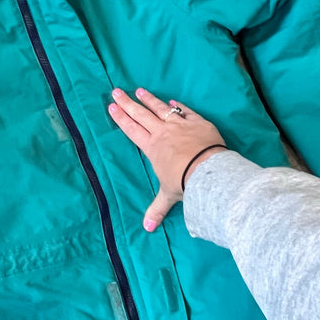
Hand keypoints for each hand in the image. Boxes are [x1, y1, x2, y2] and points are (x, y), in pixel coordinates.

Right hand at [107, 87, 226, 231]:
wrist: (208, 170)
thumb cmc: (184, 181)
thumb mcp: (168, 196)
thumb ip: (157, 209)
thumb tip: (147, 229)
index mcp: (152, 147)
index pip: (132, 129)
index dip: (121, 118)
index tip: (111, 107)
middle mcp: (163, 133)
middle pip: (141, 114)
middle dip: (128, 103)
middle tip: (116, 91)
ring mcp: (180, 125)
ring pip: (161, 108)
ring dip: (150, 99)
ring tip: (140, 90)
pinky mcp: (198, 122)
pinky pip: (185, 111)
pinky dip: (177, 106)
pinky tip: (172, 101)